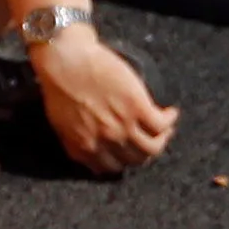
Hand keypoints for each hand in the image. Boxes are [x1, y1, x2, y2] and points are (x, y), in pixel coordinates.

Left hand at [32, 26, 176, 174]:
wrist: (64, 60)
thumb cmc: (59, 86)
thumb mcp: (61, 123)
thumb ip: (75, 142)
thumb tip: (87, 155)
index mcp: (85, 145)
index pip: (110, 168)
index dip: (123, 162)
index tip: (129, 154)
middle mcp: (106, 139)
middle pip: (136, 159)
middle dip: (145, 152)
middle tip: (151, 139)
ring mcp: (123, 124)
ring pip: (153, 146)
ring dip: (162, 138)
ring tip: (164, 128)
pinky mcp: (137, 106)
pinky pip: (162, 124)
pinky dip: (170, 119)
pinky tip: (169, 112)